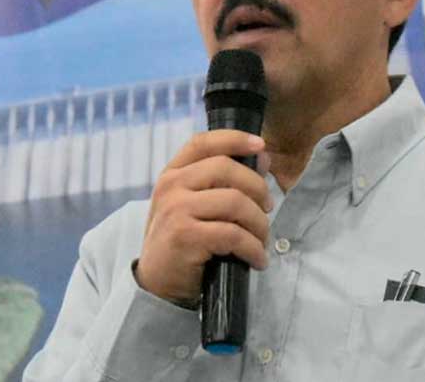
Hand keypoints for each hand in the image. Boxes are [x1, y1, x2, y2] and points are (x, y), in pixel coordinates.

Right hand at [135, 130, 272, 305]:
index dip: (234, 139)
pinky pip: (233, 234)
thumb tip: (263, 158)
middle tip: (267, 209)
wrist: (157, 285)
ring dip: (259, 223)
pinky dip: (253, 248)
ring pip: (235, 202)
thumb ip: (224, 181)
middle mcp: (171, 186)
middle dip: (257, 188)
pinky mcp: (185, 236)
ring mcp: (175, 210)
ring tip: (262, 239)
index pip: (203, 142)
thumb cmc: (183, 242)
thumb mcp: (196, 205)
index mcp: (173, 173)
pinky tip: (257, 259)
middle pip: (226, 168)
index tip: (261, 146)